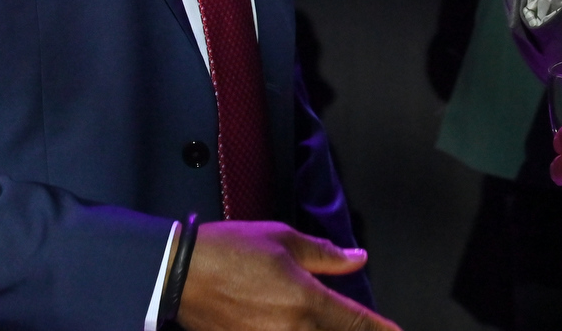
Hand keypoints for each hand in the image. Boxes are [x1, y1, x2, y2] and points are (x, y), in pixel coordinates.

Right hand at [178, 221, 398, 330]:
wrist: (181, 274)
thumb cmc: (231, 250)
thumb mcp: (283, 240)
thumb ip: (325, 254)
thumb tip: (357, 259)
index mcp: (307, 301)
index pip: (357, 323)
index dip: (381, 330)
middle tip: (367, 328)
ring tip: (336, 326)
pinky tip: (298, 327)